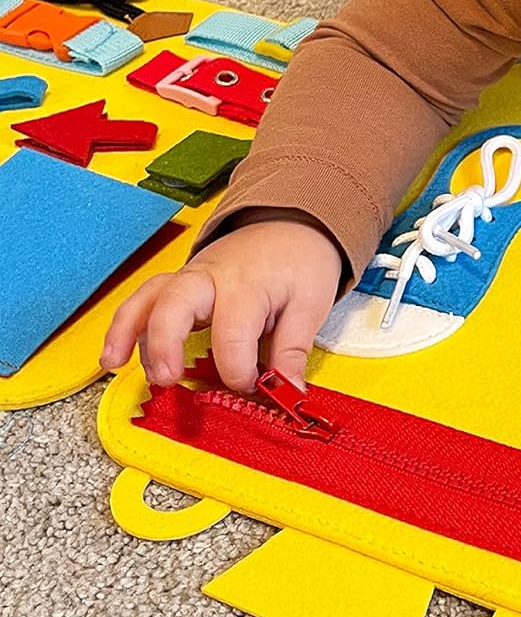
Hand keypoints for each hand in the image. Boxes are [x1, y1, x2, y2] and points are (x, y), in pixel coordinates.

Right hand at [100, 213, 342, 393]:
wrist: (291, 224)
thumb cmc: (301, 262)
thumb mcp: (311, 304)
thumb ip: (293, 350)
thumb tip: (289, 392)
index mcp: (248, 284)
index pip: (232, 333)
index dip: (238, 370)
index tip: (251, 387)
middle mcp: (211, 276)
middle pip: (175, 303)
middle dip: (165, 343)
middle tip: (167, 378)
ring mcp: (190, 276)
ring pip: (149, 298)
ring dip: (127, 331)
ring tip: (113, 364)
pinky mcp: (180, 283)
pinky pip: (146, 300)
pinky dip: (127, 325)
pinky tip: (115, 354)